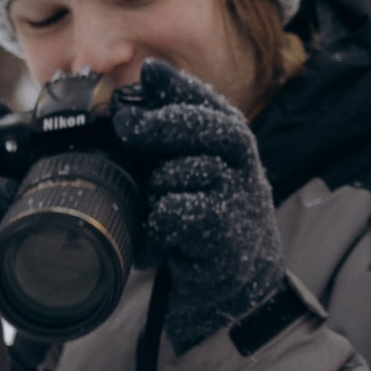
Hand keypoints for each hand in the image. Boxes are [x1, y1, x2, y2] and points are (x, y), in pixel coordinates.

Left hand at [112, 59, 281, 352]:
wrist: (232, 294)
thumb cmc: (198, 228)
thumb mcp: (183, 176)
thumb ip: (166, 139)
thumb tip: (139, 85)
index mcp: (229, 144)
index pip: (208, 100)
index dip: (179, 85)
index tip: (148, 76)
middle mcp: (241, 165)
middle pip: (207, 125)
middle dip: (163, 122)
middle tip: (128, 127)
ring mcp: (239, 199)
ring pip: (185, 172)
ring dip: (158, 190)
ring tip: (154, 212)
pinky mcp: (226, 234)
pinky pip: (180, 213)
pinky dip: (160, 228)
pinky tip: (159, 243)